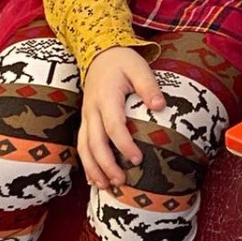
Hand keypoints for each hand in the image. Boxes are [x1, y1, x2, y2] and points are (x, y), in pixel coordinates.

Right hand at [78, 47, 165, 191]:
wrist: (98, 53)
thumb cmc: (122, 62)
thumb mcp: (138, 67)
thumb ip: (149, 86)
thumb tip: (160, 107)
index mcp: (106, 97)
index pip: (113, 125)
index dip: (124, 144)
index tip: (137, 159)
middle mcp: (92, 109)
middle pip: (94, 142)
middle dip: (106, 164)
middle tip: (121, 181)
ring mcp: (86, 116)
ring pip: (84, 147)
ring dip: (93, 168)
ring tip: (105, 187)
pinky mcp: (85, 120)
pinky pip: (81, 144)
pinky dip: (86, 163)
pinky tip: (94, 179)